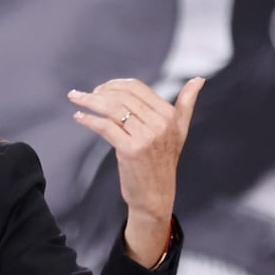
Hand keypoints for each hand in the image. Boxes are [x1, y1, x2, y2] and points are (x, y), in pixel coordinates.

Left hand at [68, 77, 203, 265]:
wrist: (156, 196)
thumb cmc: (163, 162)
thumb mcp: (179, 131)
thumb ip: (187, 104)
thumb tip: (199, 79)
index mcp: (169, 115)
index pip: (137, 88)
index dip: (114, 85)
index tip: (99, 89)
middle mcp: (160, 124)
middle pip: (122, 97)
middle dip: (99, 92)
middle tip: (84, 95)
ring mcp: (146, 137)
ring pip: (112, 109)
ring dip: (89, 101)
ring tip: (75, 98)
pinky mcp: (130, 150)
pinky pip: (105, 127)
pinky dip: (89, 119)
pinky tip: (78, 116)